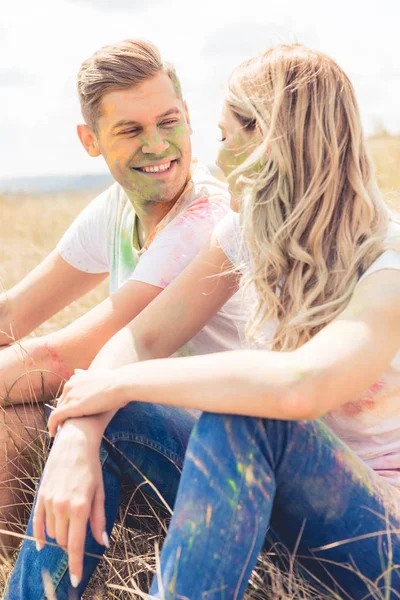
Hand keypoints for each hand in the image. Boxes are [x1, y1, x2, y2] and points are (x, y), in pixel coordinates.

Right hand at [33, 420, 107, 588]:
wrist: (74, 444)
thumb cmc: (91, 468)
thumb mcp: (100, 493)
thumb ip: (99, 519)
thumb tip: (102, 542)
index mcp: (80, 507)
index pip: (76, 545)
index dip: (76, 564)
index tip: (76, 580)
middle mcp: (62, 507)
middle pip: (64, 541)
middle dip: (72, 542)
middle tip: (81, 529)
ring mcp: (49, 502)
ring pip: (52, 533)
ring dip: (61, 534)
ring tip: (70, 518)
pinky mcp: (41, 497)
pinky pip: (37, 524)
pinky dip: (40, 535)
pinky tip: (42, 543)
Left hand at [48, 368, 125, 435]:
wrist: (122, 384)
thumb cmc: (116, 381)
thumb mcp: (100, 373)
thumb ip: (88, 374)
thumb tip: (78, 371)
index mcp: (76, 378)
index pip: (67, 393)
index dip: (67, 404)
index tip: (70, 414)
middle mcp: (70, 385)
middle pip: (61, 402)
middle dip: (62, 413)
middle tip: (64, 425)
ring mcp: (70, 395)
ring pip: (58, 410)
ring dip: (57, 421)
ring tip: (59, 432)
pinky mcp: (72, 406)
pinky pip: (56, 417)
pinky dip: (52, 425)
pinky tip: (53, 434)